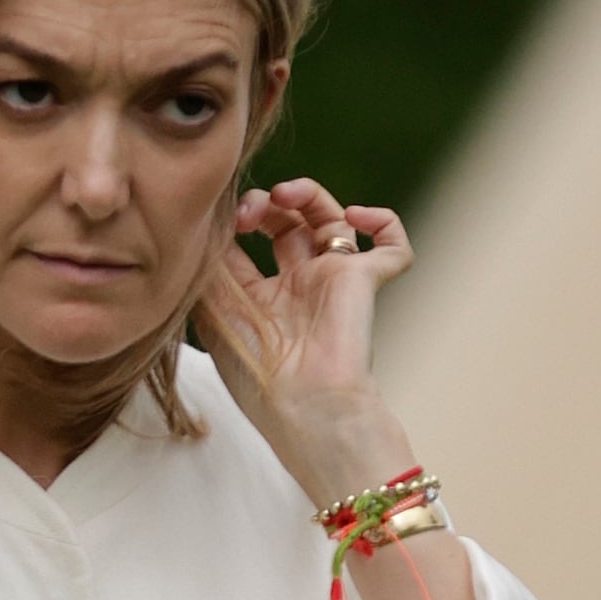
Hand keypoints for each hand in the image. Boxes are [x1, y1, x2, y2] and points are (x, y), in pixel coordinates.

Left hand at [217, 177, 417, 504]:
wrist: (305, 405)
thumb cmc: (255, 374)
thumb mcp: (214, 315)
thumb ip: (208, 264)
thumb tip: (206, 220)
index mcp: (260, 297)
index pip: (249, 240)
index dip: (236, 217)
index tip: (222, 215)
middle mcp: (297, 286)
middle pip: (289, 222)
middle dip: (269, 203)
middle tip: (250, 209)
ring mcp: (334, 282)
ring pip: (333, 220)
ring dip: (310, 194)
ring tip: (286, 194)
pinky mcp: (366, 282)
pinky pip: (394, 246)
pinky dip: (385, 223)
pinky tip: (358, 215)